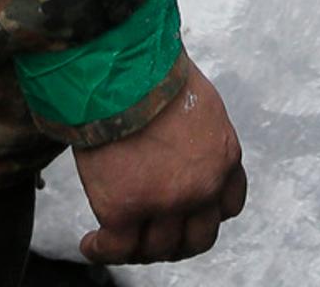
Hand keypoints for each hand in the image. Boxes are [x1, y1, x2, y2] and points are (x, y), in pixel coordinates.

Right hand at [73, 52, 247, 263]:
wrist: (119, 71)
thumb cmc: (151, 73)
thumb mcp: (198, 104)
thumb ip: (197, 137)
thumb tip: (178, 146)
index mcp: (223, 157)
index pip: (227, 206)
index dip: (205, 215)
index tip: (188, 214)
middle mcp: (202, 187)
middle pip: (198, 239)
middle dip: (176, 241)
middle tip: (154, 234)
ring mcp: (165, 203)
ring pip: (158, 249)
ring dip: (138, 248)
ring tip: (117, 239)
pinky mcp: (124, 209)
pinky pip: (117, 248)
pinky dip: (102, 250)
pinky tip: (92, 242)